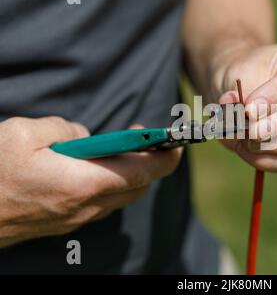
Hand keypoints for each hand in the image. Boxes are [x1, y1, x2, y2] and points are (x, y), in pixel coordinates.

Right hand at [0, 117, 181, 246]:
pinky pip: (103, 204)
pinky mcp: (66, 224)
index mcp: (81, 184)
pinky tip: (97, 169)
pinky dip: (112, 185)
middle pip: (137, 187)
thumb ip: (65, 128)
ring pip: (122, 197)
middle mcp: (85, 207)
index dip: (165, 157)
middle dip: (150, 163)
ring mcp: (76, 219)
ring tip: (121, 151)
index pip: (142, 173)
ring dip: (131, 174)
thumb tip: (86, 137)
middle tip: (143, 139)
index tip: (175, 143)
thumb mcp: (24, 133)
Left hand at [216, 43, 276, 171]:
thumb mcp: (238, 76)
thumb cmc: (243, 74)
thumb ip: (243, 97)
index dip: (276, 96)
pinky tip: (244, 147)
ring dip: (272, 147)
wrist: (237, 87)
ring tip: (242, 138)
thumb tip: (249, 123)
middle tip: (251, 131)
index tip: (249, 108)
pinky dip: (264, 160)